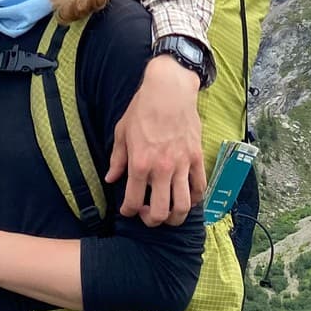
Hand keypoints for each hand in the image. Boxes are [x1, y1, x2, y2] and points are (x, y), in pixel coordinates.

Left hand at [108, 55, 204, 225]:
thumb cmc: (142, 108)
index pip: (133, 202)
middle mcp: (161, 169)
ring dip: (175, 217)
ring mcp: (182, 165)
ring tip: (169, 213)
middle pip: (160, 212)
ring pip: (183, 206)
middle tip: (148, 215)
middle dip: (152, 220)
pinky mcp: (197, 158)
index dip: (128, 211)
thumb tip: (111, 179)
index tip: (128, 209)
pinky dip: (195, 199)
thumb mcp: (122, 132)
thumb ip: (117, 160)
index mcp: (140, 164)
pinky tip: (187, 198)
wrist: (169, 90)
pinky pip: (200, 187)